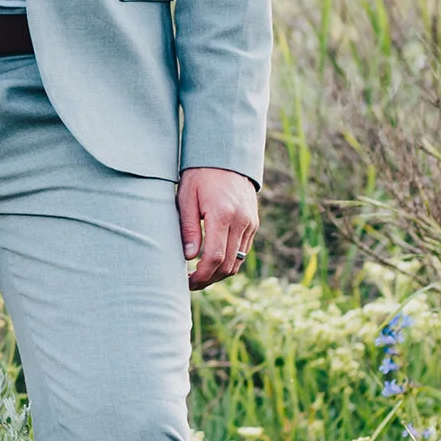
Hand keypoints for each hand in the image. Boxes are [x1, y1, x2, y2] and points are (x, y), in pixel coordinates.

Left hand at [179, 168, 258, 291]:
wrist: (227, 157)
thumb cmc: (200, 175)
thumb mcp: (187, 197)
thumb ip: (188, 228)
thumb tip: (189, 257)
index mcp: (222, 214)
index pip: (214, 256)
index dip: (201, 275)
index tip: (187, 281)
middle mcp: (241, 221)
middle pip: (228, 264)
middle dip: (209, 279)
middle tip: (191, 283)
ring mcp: (250, 223)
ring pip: (237, 261)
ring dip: (219, 273)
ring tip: (200, 275)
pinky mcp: (253, 223)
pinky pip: (242, 251)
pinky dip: (229, 261)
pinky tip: (212, 261)